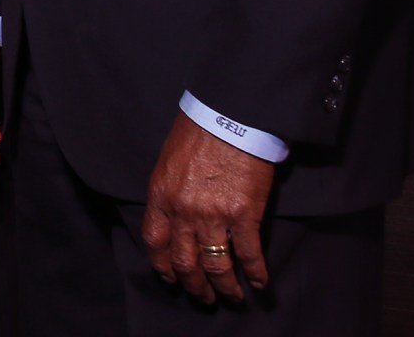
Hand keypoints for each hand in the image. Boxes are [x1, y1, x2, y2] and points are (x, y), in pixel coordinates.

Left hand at [142, 112, 273, 304]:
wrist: (227, 116)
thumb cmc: (197, 132)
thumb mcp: (168, 161)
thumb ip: (169, 192)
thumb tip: (172, 215)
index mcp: (161, 196)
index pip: (154, 241)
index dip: (162, 265)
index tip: (170, 278)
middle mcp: (183, 211)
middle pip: (185, 261)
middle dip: (194, 285)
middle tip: (204, 297)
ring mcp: (214, 215)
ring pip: (216, 265)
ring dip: (225, 287)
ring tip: (231, 297)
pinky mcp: (244, 215)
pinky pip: (249, 254)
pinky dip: (255, 274)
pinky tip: (259, 283)